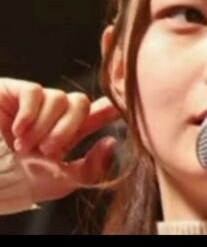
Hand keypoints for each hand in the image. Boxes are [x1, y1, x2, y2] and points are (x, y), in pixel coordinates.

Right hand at [0, 78, 120, 203]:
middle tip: (47, 149)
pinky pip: (35, 91)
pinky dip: (30, 113)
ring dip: (44, 126)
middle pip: (81, 102)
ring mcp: (36, 103)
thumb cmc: (17, 181)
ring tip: (24, 146)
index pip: (96, 112)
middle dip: (68, 127)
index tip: (124, 102)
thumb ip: (90, 167)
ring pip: (59, 98)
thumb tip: (112, 142)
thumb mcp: (60, 181)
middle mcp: (55, 115)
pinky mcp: (16, 93)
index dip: (112, 104)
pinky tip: (18, 130)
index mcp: (68, 132)